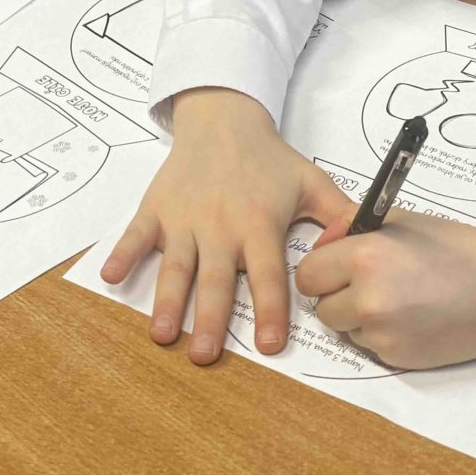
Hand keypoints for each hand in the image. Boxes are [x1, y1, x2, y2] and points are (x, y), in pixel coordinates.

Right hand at [101, 88, 353, 364]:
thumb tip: (365, 247)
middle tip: (204, 356)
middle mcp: (220, 225)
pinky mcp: (157, 208)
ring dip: (167, 301)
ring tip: (162, 335)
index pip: (268, 274)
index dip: (271, 310)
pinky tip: (110, 277)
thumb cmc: (268, 158)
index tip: (271, 346)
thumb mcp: (311, 182)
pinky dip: (123, 254)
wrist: (223, 119)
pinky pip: (137, 234)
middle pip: (216, 279)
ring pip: (176, 266)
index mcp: (259, 223)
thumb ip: (341, 217)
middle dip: (209, 319)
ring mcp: (185, 218)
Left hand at [294, 214, 475, 369]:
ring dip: (358, 318)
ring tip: (398, 298)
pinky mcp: (397, 357)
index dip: (322, 269)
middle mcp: (368, 299)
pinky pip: (370, 345)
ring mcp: (382, 334)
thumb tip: (322, 241)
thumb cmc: (453, 247)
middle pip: (321, 308)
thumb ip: (351, 226)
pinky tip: (412, 316)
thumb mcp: (399, 220)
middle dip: (337, 295)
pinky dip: (382, 334)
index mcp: (364, 258)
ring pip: (344, 329)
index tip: (338, 266)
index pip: (307, 275)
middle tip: (370, 283)